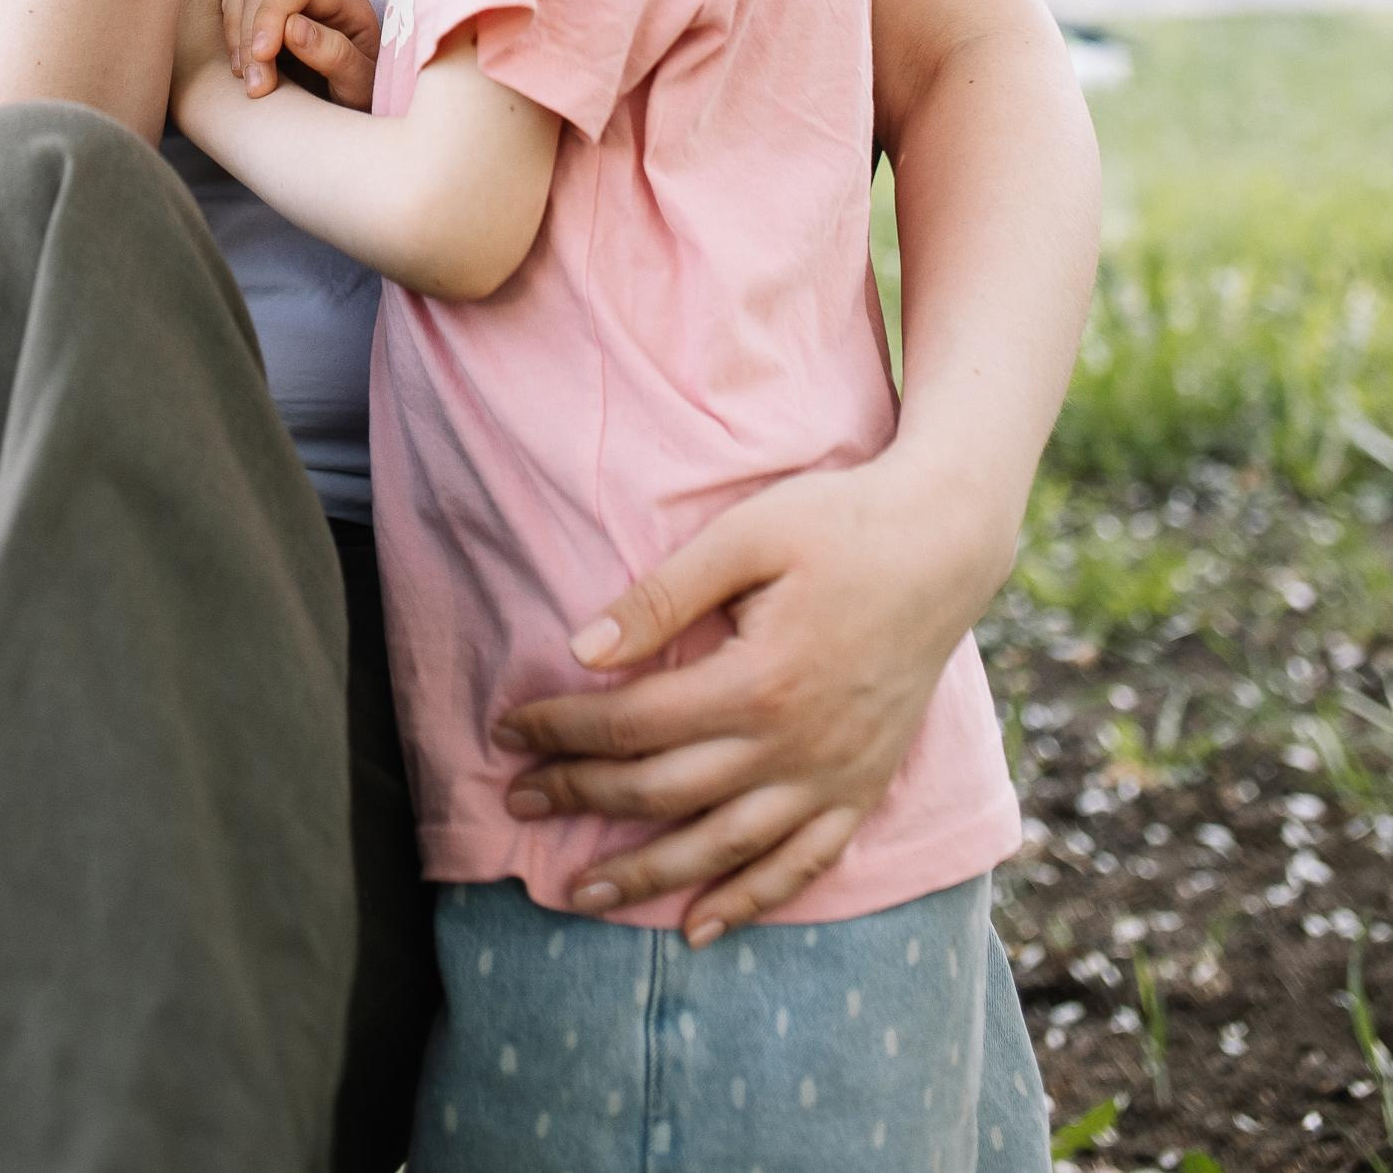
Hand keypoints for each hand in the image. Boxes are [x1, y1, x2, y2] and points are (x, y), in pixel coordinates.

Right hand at [222, 0, 380, 109]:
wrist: (354, 124)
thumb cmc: (364, 101)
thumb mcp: (361, 86)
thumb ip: (336, 54)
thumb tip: (293, 27)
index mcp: (345, 3)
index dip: (271, 13)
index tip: (262, 55)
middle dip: (250, 34)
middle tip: (257, 86)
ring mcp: (288, 8)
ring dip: (237, 35)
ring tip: (250, 80)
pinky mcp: (268, 25)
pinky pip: (236, 9)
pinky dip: (232, 38)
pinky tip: (243, 71)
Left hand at [493, 447, 997, 943]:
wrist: (945, 544)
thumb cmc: (840, 524)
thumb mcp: (746, 535)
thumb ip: (662, 596)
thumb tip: (582, 650)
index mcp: (757, 681)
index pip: (633, 723)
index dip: (563, 731)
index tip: (508, 730)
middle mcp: (794, 747)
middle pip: (664, 792)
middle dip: (581, 799)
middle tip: (517, 802)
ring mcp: (832, 778)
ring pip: (723, 849)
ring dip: (647, 875)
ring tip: (582, 893)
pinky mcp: (862, 790)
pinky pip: (801, 866)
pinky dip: (749, 902)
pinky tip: (700, 928)